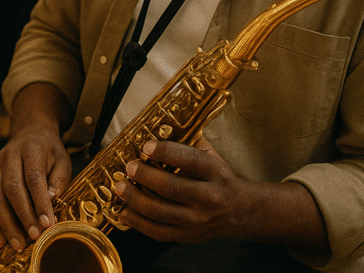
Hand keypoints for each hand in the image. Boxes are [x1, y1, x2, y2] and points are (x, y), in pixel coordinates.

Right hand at [0, 121, 72, 251]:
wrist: (29, 131)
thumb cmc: (49, 150)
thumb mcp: (62, 158)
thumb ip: (59, 177)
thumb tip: (50, 198)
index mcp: (30, 149)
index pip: (33, 177)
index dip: (39, 201)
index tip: (47, 223)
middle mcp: (9, 156)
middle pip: (11, 187)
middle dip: (22, 215)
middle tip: (33, 236)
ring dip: (5, 223)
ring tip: (17, 244)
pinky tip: (0, 239)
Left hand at [115, 137, 248, 242]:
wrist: (243, 211)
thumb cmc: (220, 178)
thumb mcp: (213, 157)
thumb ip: (190, 143)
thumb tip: (159, 126)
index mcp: (216, 173)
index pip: (191, 161)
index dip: (166, 152)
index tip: (146, 146)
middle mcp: (209, 198)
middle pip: (172, 188)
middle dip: (145, 176)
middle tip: (129, 167)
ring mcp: (198, 221)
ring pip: (161, 212)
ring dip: (135, 200)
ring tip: (120, 188)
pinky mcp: (189, 236)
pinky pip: (159, 232)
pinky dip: (138, 223)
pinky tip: (125, 211)